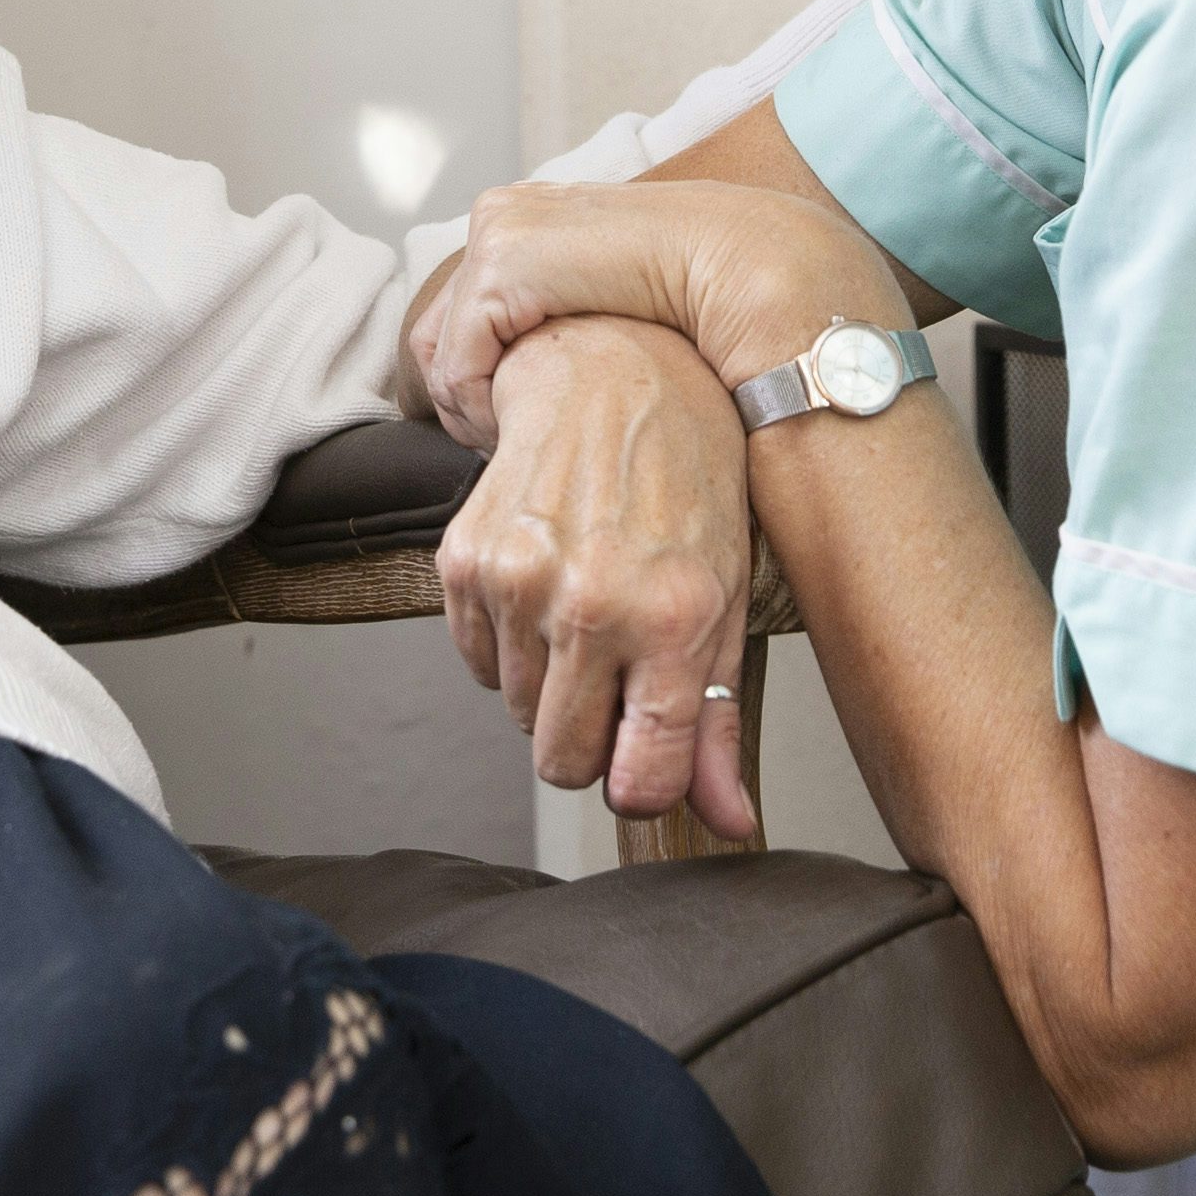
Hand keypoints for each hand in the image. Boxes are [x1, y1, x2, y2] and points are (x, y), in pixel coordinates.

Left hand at [413, 178, 897, 446]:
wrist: (749, 273)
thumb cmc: (697, 306)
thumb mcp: (611, 314)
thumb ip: (564, 326)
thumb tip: (527, 379)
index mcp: (530, 219)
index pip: (462, 310)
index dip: (476, 376)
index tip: (515, 424)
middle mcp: (505, 214)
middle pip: (438, 329)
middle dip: (464, 395)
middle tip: (510, 440)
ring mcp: (500, 232)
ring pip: (440, 350)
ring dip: (472, 407)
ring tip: (521, 439)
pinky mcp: (504, 264)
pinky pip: (458, 361)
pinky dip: (480, 406)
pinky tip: (524, 427)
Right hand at [439, 319, 761, 839]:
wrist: (609, 372)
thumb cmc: (686, 479)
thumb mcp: (728, 596)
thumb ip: (718, 721)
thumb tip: (732, 824)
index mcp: (674, 620)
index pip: (640, 780)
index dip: (643, 787)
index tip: (648, 764)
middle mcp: (592, 605)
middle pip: (564, 763)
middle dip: (592, 743)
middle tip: (621, 680)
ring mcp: (518, 583)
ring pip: (518, 716)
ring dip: (551, 689)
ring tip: (588, 616)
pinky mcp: (463, 563)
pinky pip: (476, 666)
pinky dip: (508, 649)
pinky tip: (546, 589)